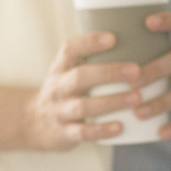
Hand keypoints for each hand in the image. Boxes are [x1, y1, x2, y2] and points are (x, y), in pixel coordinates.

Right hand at [21, 32, 143, 149]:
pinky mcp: (65, 133)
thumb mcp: (68, 71)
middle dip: (109, 73)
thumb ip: (92, 59)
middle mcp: (58, 87)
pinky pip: (82, 132)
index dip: (90, 42)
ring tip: (136, 98)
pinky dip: (101, 130)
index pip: (70, 49)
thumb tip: (134, 42)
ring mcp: (60, 111)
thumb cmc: (64, 91)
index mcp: (60, 68)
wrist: (34, 122)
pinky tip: (120, 127)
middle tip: (136, 71)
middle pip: (80, 77)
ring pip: (84, 106)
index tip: (113, 38)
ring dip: (112, 102)